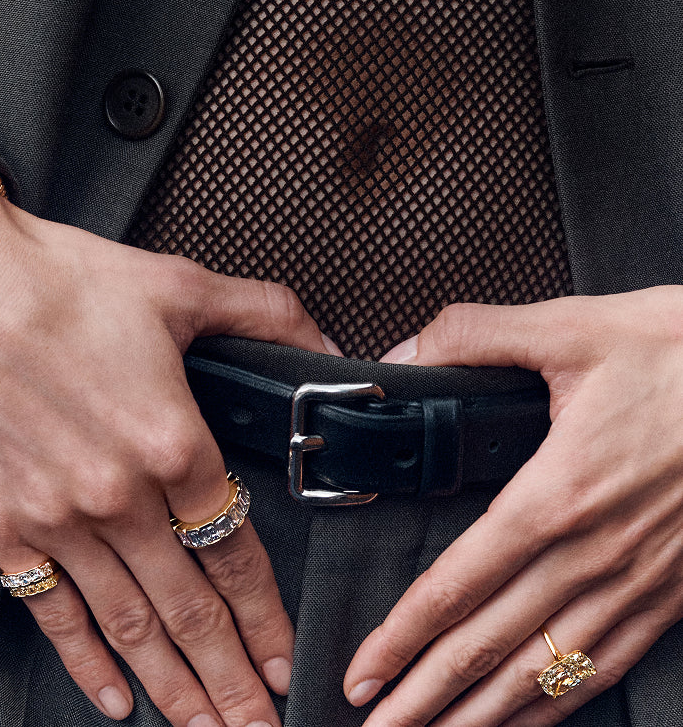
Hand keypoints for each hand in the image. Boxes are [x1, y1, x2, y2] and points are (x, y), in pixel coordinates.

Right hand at [0, 196, 339, 726]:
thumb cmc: (69, 283)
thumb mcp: (185, 288)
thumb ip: (271, 319)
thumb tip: (331, 351)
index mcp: (173, 443)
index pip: (236, 555)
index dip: (265, 618)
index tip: (283, 663)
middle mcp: (118, 496)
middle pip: (189, 610)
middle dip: (227, 680)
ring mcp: (57, 519)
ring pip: (128, 624)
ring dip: (171, 685)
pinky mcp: (4, 525)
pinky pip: (51, 610)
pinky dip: (84, 659)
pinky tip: (113, 696)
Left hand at [344, 289, 682, 725]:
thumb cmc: (679, 354)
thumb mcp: (571, 326)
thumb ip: (475, 335)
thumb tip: (405, 352)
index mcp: (560, 492)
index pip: (460, 583)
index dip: (403, 635)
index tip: (363, 670)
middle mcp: (595, 552)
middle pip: (489, 645)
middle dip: (423, 693)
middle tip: (374, 725)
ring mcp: (637, 581)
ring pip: (544, 672)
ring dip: (481, 715)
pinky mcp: (671, 591)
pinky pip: (604, 665)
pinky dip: (556, 704)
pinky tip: (527, 720)